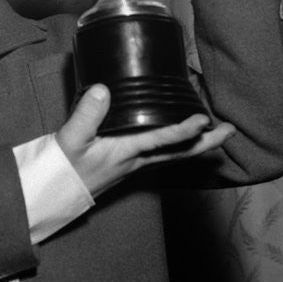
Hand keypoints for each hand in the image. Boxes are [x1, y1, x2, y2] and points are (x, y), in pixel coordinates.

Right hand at [55, 84, 235, 197]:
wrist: (52, 192)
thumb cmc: (62, 167)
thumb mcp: (70, 140)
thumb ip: (87, 115)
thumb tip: (104, 89)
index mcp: (126, 153)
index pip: (163, 141)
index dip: (185, 130)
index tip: (204, 119)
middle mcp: (136, 160)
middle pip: (180, 153)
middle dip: (207, 142)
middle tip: (230, 130)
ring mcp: (134, 164)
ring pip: (173, 154)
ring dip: (197, 143)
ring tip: (215, 130)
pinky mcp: (128, 163)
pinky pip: (161, 153)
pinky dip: (178, 143)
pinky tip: (179, 136)